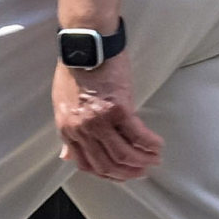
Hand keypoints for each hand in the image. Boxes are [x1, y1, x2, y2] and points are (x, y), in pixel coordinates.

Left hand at [54, 52, 163, 181]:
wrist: (86, 45)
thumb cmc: (75, 68)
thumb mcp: (62, 103)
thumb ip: (69, 130)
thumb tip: (67, 154)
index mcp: (67, 129)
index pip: (85, 164)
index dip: (105, 174)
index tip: (119, 174)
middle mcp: (82, 129)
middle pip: (106, 164)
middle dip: (126, 173)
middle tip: (140, 172)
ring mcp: (100, 121)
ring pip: (123, 154)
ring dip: (141, 161)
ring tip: (153, 160)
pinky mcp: (119, 109)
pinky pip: (138, 135)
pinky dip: (150, 144)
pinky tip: (157, 145)